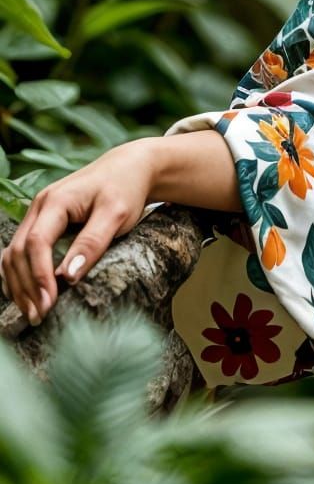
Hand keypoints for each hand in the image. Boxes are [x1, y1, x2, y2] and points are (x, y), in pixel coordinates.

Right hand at [0, 139, 158, 325]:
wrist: (129, 167)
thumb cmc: (126, 189)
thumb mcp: (117, 214)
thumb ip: (93, 242)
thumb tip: (69, 276)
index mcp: (55, 201)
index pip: (36, 243)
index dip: (39, 275)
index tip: (48, 302)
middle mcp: (39, 207)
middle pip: (17, 251)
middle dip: (25, 286)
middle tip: (39, 316)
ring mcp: (37, 215)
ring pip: (13, 253)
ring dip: (18, 284)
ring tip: (33, 313)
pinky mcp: (42, 223)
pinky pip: (20, 251)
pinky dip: (20, 274)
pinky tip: (28, 295)